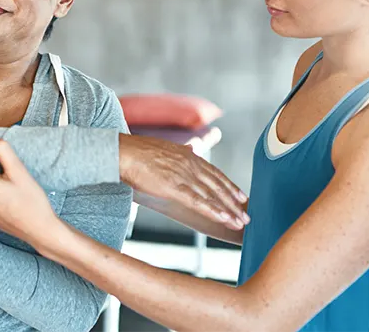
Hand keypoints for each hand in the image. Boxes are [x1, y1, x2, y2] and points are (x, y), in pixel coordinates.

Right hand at [119, 134, 248, 229]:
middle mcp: (190, 164)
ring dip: (228, 209)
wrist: (122, 153)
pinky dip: (214, 210)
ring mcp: (183, 176)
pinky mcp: (174, 187)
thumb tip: (192, 147)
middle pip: (217, 185)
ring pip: (212, 195)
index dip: (229, 185)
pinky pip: (198, 201)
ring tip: (241, 222)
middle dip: (234, 201)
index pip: (214, 173)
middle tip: (246, 214)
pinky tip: (225, 218)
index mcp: (188, 155)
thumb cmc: (138, 151)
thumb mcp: (165, 147)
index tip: (240, 196)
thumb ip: (181, 151)